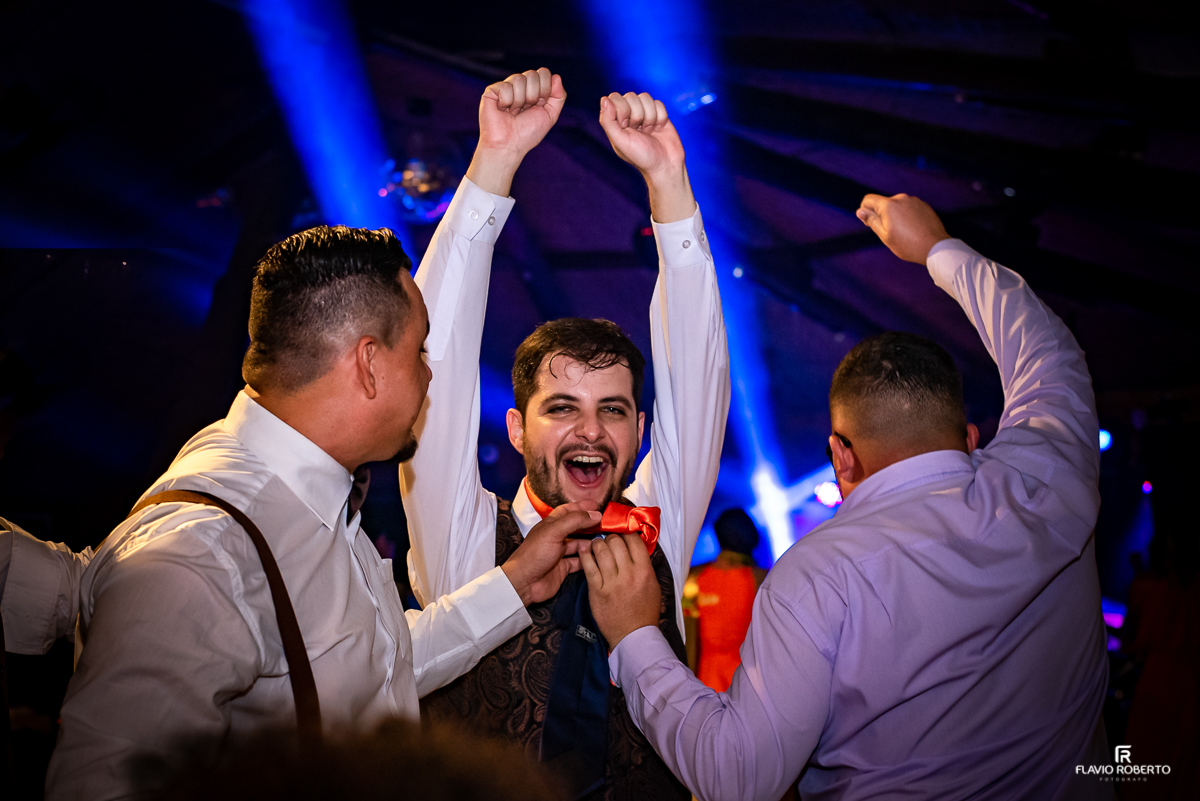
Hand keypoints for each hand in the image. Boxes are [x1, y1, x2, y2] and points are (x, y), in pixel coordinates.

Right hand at [466, 68, 565, 196]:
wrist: (509, 146)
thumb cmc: (527, 134)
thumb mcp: (550, 115)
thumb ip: (558, 96)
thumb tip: (556, 76)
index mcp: (534, 89)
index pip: (543, 73)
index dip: (545, 89)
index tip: (539, 104)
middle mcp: (520, 86)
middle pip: (532, 74)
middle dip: (533, 96)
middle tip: (525, 110)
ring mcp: (505, 87)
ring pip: (519, 78)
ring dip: (520, 101)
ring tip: (513, 112)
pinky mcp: (491, 91)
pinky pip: (505, 87)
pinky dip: (507, 102)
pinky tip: (502, 110)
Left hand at [501, 502, 599, 605]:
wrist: (524, 582)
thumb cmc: (535, 553)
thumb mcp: (554, 532)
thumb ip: (575, 521)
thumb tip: (596, 514)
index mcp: (551, 525)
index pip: (568, 511)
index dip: (582, 507)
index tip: (598, 505)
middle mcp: (556, 537)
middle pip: (576, 527)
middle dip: (590, 524)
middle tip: (608, 523)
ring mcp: (560, 553)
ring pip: (580, 544)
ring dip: (592, 542)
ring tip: (607, 540)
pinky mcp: (564, 568)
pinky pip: (580, 561)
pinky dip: (589, 559)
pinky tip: (600, 557)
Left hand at [578, 534, 659, 648]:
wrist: (632, 636)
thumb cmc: (644, 612)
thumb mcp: (654, 586)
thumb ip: (646, 566)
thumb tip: (638, 549)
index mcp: (645, 571)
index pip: (634, 541)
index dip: (627, 534)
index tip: (622, 536)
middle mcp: (629, 574)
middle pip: (616, 542)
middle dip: (610, 538)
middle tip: (608, 541)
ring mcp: (611, 582)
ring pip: (601, 550)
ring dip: (597, 544)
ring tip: (596, 545)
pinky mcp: (596, 590)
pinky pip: (588, 566)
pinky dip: (585, 555)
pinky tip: (584, 551)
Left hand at [599, 92, 694, 222]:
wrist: (665, 165)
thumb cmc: (640, 156)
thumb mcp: (620, 141)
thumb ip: (608, 121)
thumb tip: (604, 99)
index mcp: (615, 120)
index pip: (614, 98)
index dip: (622, 109)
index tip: (626, 126)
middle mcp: (628, 114)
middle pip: (631, 96)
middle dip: (637, 114)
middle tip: (639, 131)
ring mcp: (644, 113)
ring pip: (645, 97)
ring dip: (649, 116)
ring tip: (649, 131)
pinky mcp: (659, 114)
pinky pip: (659, 103)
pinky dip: (660, 117)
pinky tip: (658, 129)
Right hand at [856, 193, 950, 263]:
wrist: (935, 247)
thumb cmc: (907, 244)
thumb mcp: (884, 235)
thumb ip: (871, 220)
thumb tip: (860, 211)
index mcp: (888, 205)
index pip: (868, 199)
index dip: (864, 210)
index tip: (869, 223)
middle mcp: (901, 198)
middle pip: (884, 203)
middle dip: (882, 215)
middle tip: (890, 233)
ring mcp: (914, 201)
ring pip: (897, 206)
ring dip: (896, 216)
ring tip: (904, 232)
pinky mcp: (924, 205)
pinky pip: (909, 208)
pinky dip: (907, 216)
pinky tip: (913, 229)